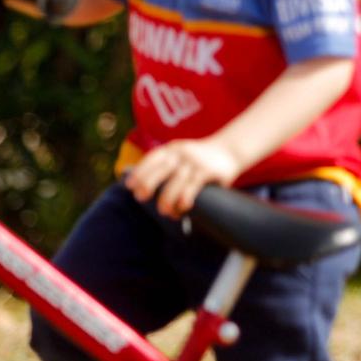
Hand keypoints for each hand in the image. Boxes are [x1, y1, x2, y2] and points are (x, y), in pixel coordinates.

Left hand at [125, 138, 240, 217]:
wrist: (231, 149)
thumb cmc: (201, 158)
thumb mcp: (182, 154)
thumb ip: (167, 164)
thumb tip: (141, 186)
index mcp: (173, 149)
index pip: (153, 158)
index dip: (140, 172)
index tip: (130, 186)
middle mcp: (183, 153)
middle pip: (162, 169)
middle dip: (149, 184)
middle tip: (141, 198)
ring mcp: (196, 161)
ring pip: (177, 181)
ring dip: (168, 198)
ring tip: (164, 211)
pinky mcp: (208, 170)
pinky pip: (194, 186)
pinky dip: (186, 197)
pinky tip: (183, 207)